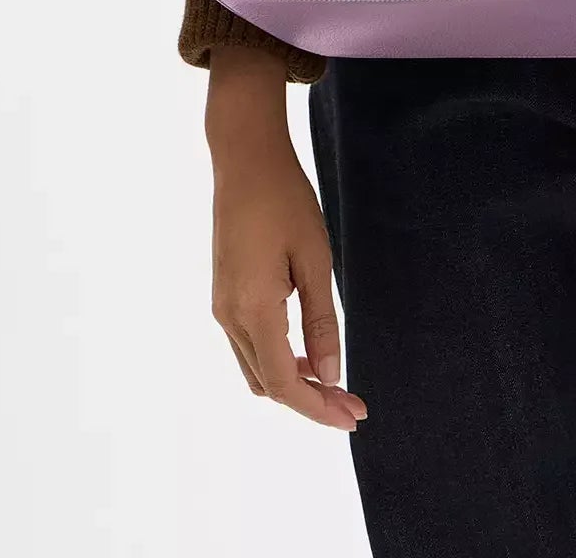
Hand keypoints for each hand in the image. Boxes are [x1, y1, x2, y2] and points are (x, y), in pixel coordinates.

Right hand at [204, 45, 368, 430]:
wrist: (244, 158)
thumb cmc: (285, 200)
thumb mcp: (315, 259)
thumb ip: (322, 320)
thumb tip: (330, 375)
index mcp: (253, 309)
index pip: (284, 382)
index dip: (318, 407)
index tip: (353, 416)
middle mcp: (229, 316)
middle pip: (269, 383)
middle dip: (310, 400)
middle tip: (353, 404)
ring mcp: (222, 306)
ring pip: (256, 369)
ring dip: (293, 382)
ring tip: (334, 382)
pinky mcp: (224, 295)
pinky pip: (250, 346)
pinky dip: (278, 359)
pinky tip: (307, 350)